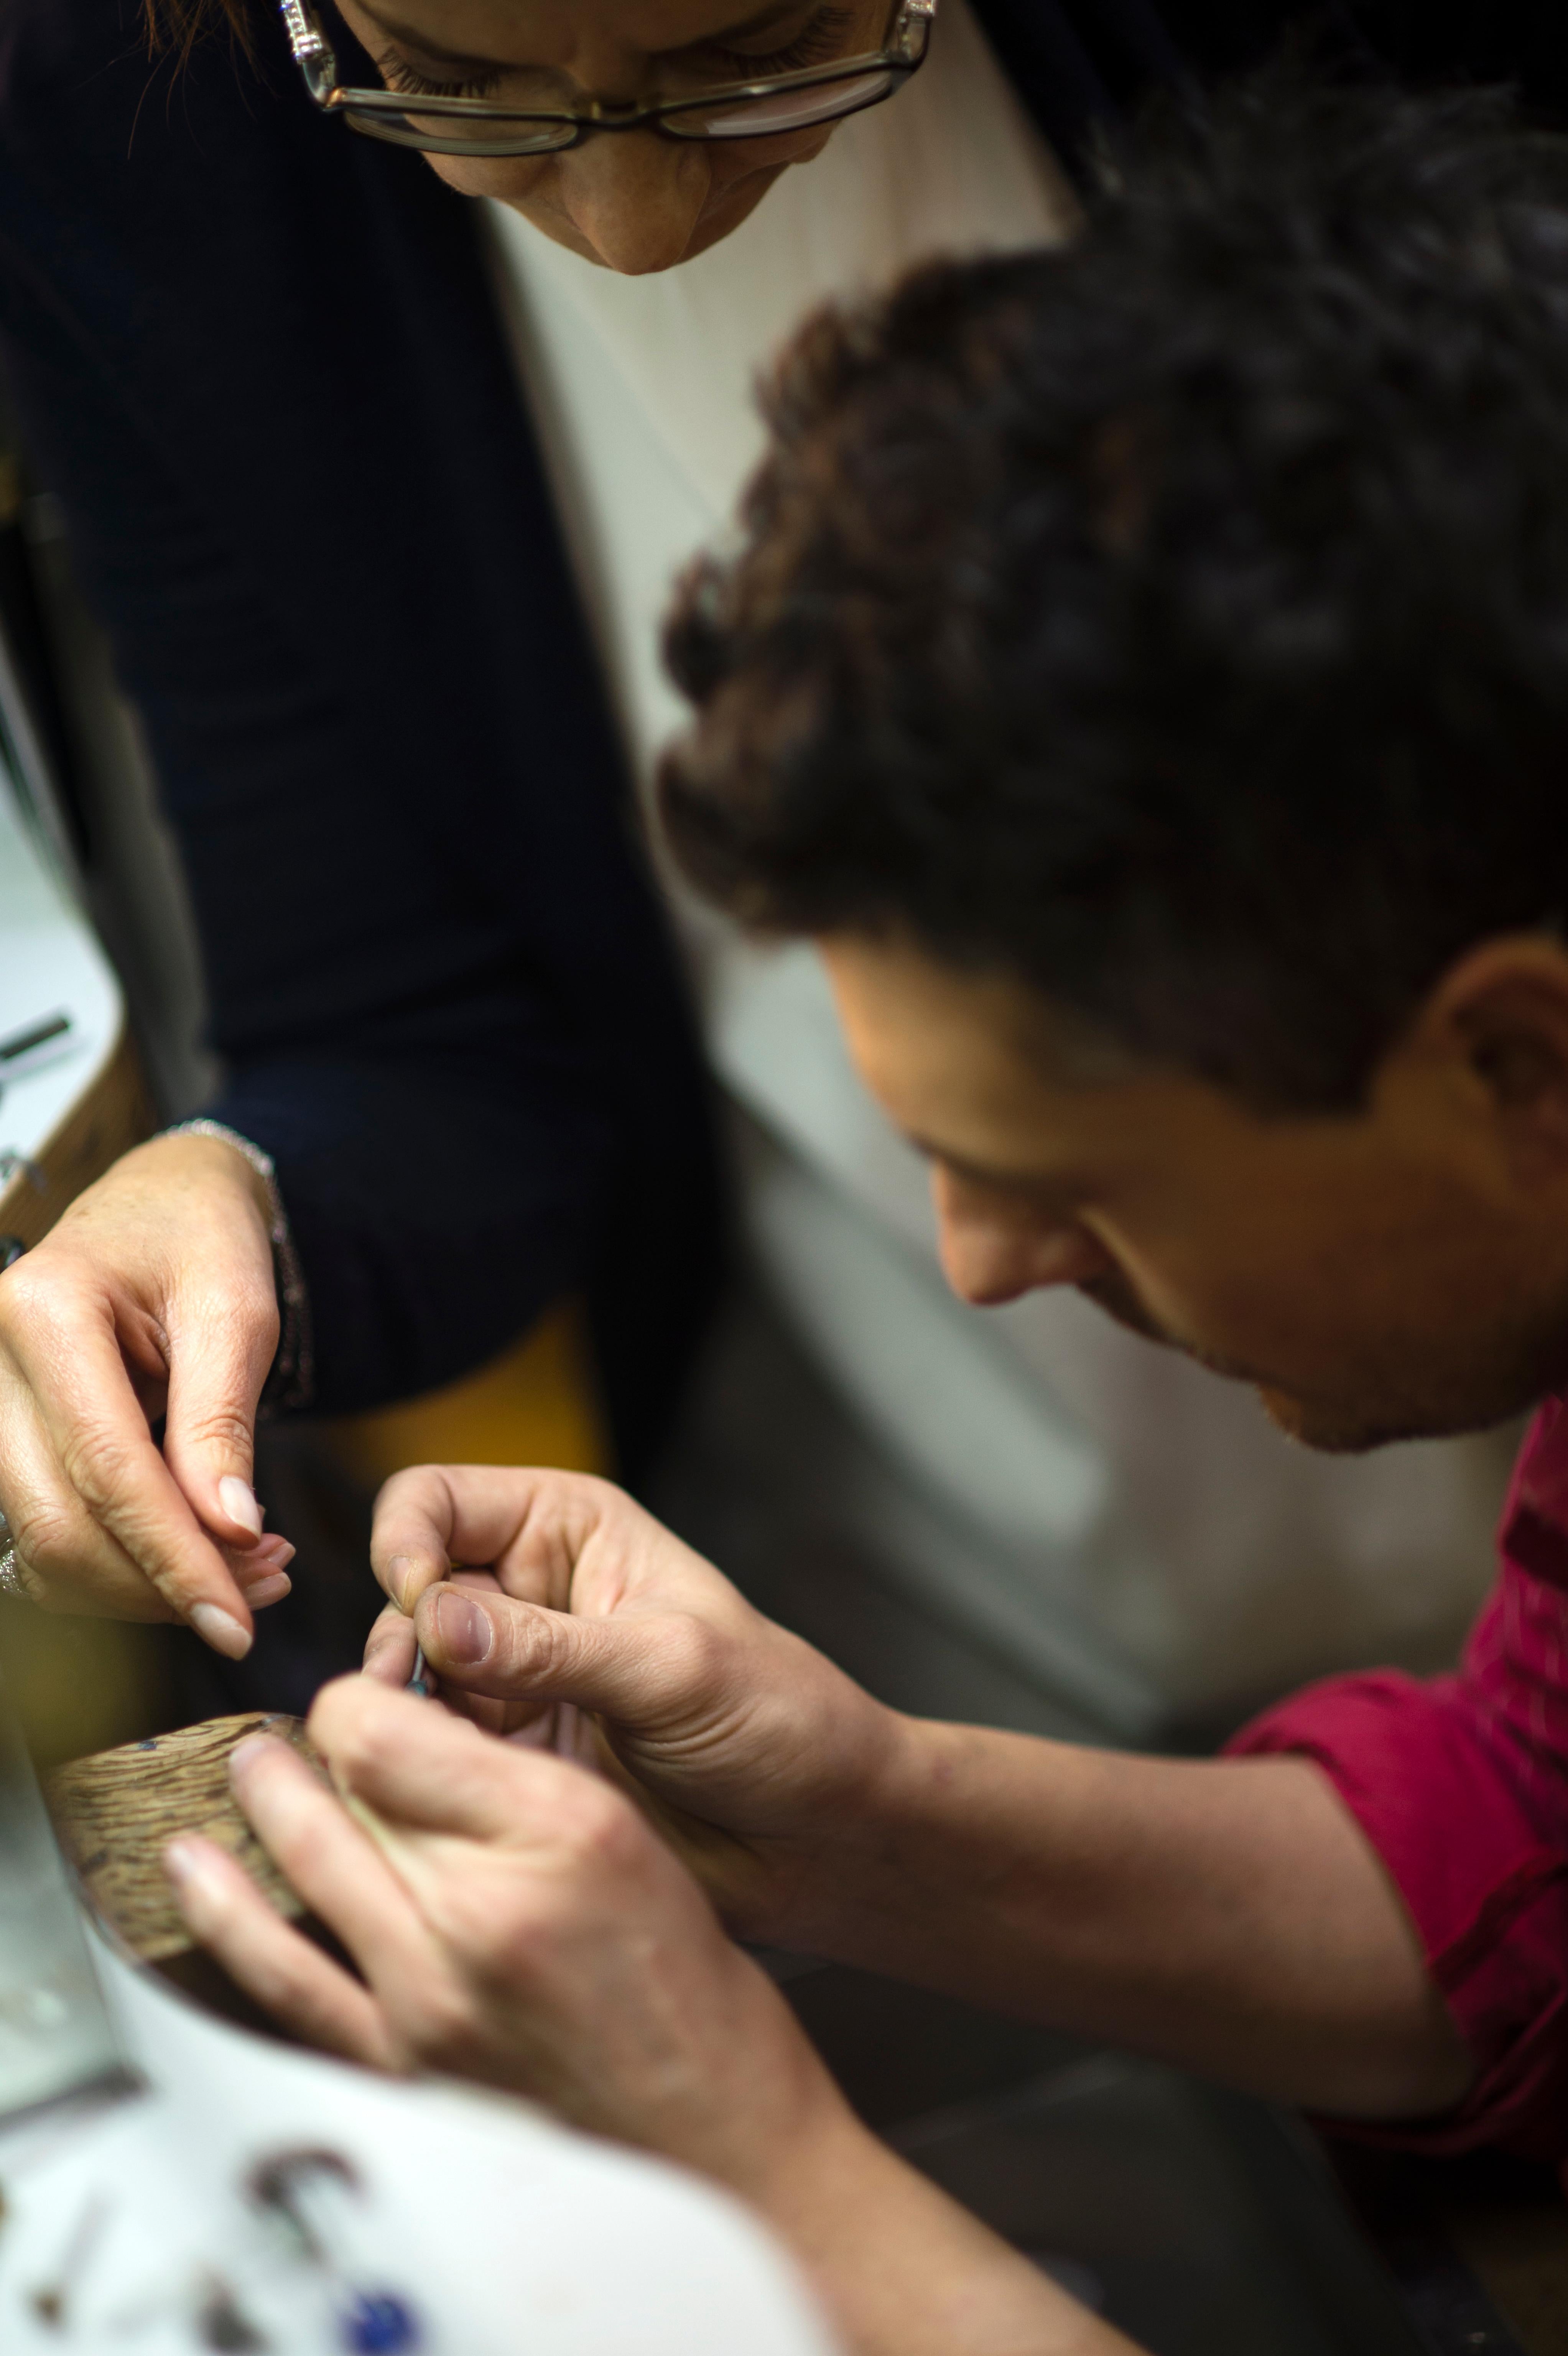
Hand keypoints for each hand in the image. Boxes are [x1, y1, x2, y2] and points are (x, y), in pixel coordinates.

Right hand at [0, 1131, 293, 1652]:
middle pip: (61, 1523)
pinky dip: (122, 1566)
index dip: (174, 1559)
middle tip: (262, 1597)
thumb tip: (231, 1533)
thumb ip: (223, 1422)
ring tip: (248, 1575)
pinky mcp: (8, 1441)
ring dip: (145, 1585)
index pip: (108, 1471)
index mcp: (45, 1312)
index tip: (238, 1623)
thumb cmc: (203, 1238)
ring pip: (46, 1545)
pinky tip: (199, 1557)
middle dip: (162, 1582)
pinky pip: (48, 1534)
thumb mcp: (236, 1309)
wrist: (166, 1200)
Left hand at [166, 1679, 1134, 2355]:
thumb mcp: (622, 1833)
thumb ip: (517, 1778)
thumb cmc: (684, 1981)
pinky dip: (229, 1916)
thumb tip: (412, 1733)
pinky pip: (284, 1976)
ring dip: (262, 1806)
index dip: (359, 1699)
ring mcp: (432, 1993)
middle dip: (308, 1746)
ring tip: (246, 1769)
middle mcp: (485, 1906)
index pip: (393, 1732)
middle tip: (293, 1728)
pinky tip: (194, 1871)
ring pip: (305, 1865)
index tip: (360, 1698)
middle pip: (345, 1789)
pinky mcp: (401, 2060)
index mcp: (556, 1828)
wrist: (708, 2128)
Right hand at [360, 1467, 904, 1948]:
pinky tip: (442, 1792)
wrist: (814, 1832)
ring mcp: (509, 1681)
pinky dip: (418, 1769)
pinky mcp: (506, 1759)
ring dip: (403, 1715)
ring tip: (434, 1756)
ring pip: (402, 1680)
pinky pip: (426, 1752)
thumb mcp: (671, 1667)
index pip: (436, 1500)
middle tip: (414, 1703)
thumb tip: (436, 1620)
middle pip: (402, 1594)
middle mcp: (525, 1596)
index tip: (418, 1602)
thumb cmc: (777, 1717)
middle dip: (396, 1644)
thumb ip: (551, 1649)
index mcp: (568, 1531)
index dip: (409, 1542)